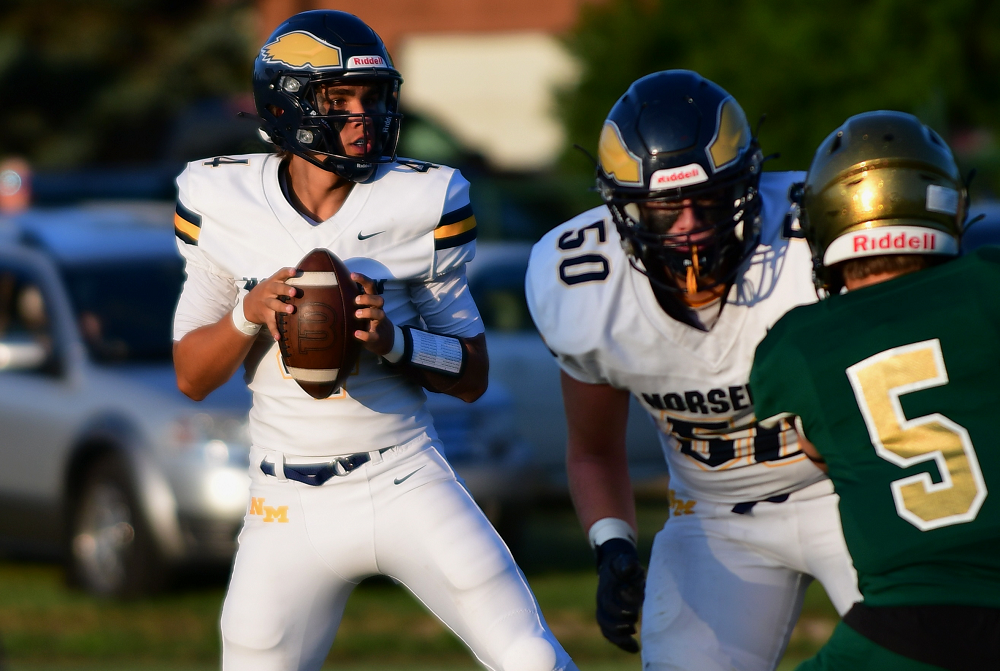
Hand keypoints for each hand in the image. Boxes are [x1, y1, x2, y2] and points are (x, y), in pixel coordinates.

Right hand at [242, 267, 297, 340]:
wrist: (248, 305)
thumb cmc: (269, 292)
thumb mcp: (273, 284)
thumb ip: (287, 281)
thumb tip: (311, 278)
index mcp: (272, 282)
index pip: (280, 275)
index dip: (287, 272)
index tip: (295, 271)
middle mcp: (268, 292)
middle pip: (276, 289)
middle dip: (285, 290)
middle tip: (294, 292)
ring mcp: (266, 304)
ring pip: (274, 305)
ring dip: (282, 307)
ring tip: (291, 310)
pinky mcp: (265, 315)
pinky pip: (270, 323)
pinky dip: (274, 330)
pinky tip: (279, 337)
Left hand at [351, 272, 394, 355]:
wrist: (385, 341)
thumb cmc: (367, 321)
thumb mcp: (362, 309)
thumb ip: (351, 301)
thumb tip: (329, 289)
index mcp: (372, 302)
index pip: (370, 287)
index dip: (363, 279)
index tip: (352, 275)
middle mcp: (377, 311)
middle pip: (379, 299)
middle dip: (367, 298)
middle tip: (356, 300)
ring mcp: (379, 324)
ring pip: (380, 314)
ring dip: (368, 312)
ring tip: (356, 315)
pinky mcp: (377, 337)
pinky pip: (373, 336)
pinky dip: (365, 334)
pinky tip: (356, 334)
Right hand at [596, 538, 645, 652]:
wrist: (615, 565)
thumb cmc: (624, 564)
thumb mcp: (626, 561)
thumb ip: (628, 564)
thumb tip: (630, 567)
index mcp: (606, 590)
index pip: (608, 604)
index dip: (619, 611)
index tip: (634, 613)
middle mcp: (603, 602)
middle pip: (604, 620)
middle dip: (618, 627)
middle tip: (634, 629)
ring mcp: (606, 611)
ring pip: (606, 630)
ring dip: (619, 639)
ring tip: (635, 646)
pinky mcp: (612, 617)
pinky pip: (612, 634)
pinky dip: (622, 643)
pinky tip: (635, 649)